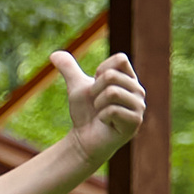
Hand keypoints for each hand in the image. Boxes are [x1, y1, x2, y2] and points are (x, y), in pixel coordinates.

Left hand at [58, 50, 145, 167]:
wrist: (83, 140)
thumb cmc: (85, 113)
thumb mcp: (76, 88)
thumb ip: (69, 69)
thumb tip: (54, 53)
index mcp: (129, 79)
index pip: (120, 59)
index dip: (101, 71)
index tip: (97, 86)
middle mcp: (138, 90)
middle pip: (112, 76)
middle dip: (94, 90)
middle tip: (96, 104)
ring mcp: (139, 106)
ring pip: (111, 92)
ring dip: (97, 104)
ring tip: (101, 113)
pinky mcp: (135, 121)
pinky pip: (112, 110)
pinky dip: (102, 117)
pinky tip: (106, 123)